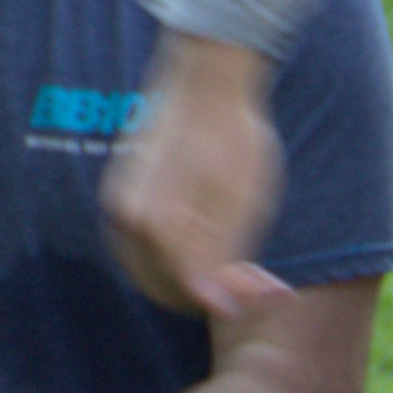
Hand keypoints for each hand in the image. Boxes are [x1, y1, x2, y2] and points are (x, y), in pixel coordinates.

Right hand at [103, 39, 290, 319]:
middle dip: (214, 291)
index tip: (273, 287)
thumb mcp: (241, 205)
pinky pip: (147, 252)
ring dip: (198, 278)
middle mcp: (123, 219)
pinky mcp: (125, 200)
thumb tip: (217, 309)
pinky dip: (181, 258)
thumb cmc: (233, 137)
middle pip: (165, 290)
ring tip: (244, 261)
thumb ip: (220, 261)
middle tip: (263, 279)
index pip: (187, 293)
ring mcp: (119, 209)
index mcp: (150, 221)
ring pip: (155, 274)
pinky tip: (218, 240)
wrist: (207, 82)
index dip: (233, 297)